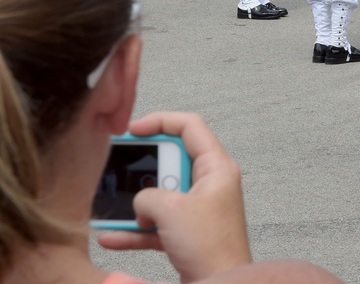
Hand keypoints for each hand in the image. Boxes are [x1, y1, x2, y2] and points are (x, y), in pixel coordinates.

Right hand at [98, 113, 251, 283]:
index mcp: (216, 167)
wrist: (219, 283)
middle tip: (122, 173)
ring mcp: (198, 209)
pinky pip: (156, 224)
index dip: (160, 121)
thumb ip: (147, 195)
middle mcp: (210, 184)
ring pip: (160, 195)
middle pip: (171, 162)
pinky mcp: (187, 233)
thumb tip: (141, 203)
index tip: (133, 130)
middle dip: (144, 171)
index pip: (190, 127)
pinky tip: (111, 236)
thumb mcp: (171, 210)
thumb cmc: (210, 246)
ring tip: (111, 205)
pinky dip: (135, 229)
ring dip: (136, 204)